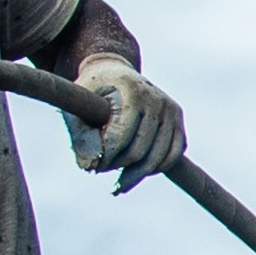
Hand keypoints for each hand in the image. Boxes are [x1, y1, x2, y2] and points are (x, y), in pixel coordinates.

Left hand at [66, 57, 185, 191]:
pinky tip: (137, 170)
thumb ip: (81, 137)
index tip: (95, 166)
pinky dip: (156, 167)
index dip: (107, 158)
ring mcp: (171, 109)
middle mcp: (157, 99)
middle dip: (119, 167)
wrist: (113, 71)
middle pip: (140, 152)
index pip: (122, 138)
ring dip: (137, 174)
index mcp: (132, 92)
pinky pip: (173, 154)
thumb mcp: (77, 108)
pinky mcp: (178, 118)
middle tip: (103, 169)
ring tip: (120, 183)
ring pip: (159, 158)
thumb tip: (92, 168)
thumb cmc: (92, 92)